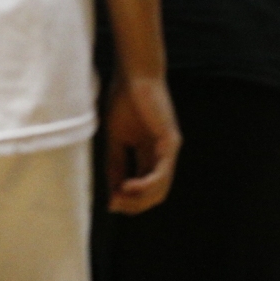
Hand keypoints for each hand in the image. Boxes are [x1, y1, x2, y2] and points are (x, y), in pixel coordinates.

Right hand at [105, 73, 180, 213]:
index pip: (144, 188)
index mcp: (149, 154)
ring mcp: (169, 150)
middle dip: (135, 205)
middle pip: (155, 194)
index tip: (109, 204)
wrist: (133, 76)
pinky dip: (147, 184)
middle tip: (115, 205)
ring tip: (119, 197)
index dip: (128, 200)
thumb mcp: (115, 138)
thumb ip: (116, 164)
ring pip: (160, 188)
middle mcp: (163, 156)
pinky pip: (162, 172)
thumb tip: (112, 194)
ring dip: (140, 199)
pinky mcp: (170, 142)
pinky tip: (130, 187)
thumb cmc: (123, 100)